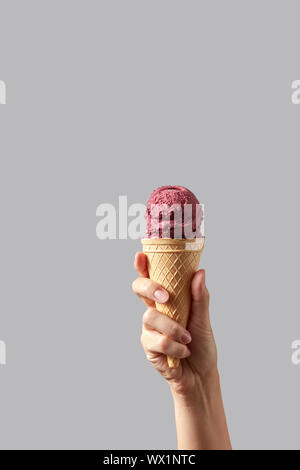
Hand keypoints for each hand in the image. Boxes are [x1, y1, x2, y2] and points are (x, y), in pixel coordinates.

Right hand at [132, 252, 217, 400]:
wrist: (201, 375)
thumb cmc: (202, 344)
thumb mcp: (204, 319)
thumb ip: (200, 297)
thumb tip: (200, 272)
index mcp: (167, 300)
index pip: (151, 278)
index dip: (142, 266)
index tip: (140, 255)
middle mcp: (155, 311)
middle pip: (140, 289)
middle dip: (150, 288)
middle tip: (165, 297)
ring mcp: (149, 329)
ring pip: (150, 318)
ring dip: (173, 328)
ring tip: (188, 339)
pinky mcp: (149, 347)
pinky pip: (158, 341)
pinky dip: (175, 348)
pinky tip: (183, 352)